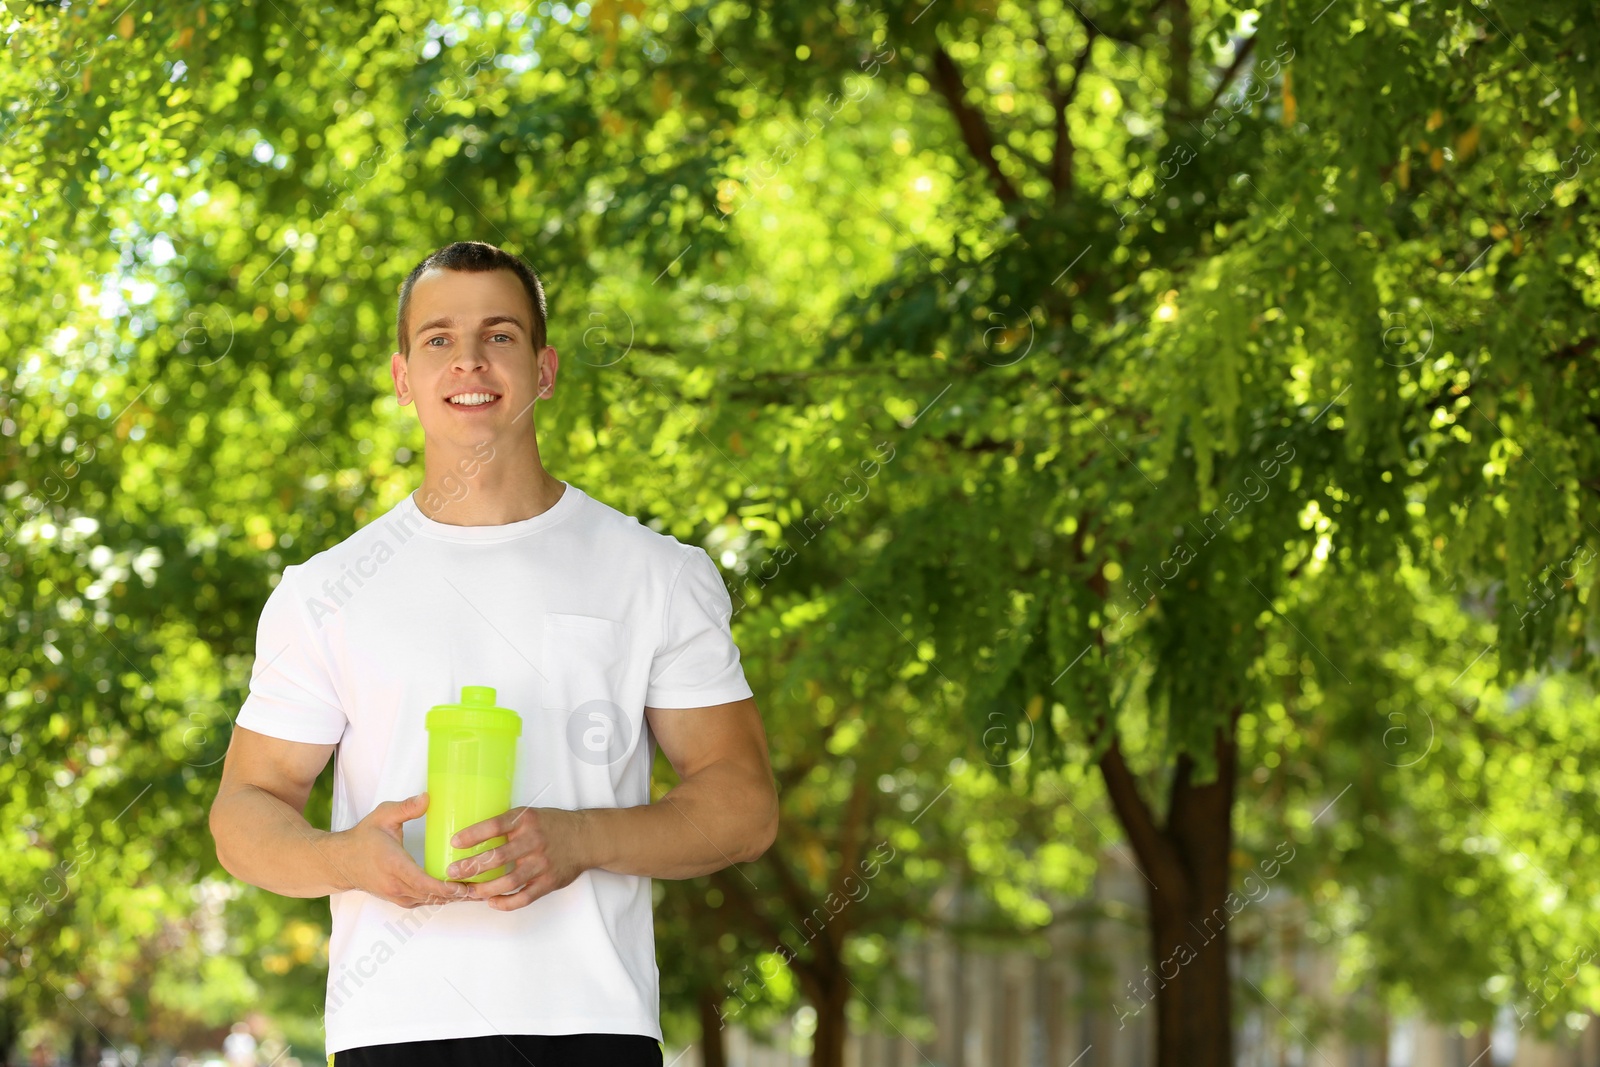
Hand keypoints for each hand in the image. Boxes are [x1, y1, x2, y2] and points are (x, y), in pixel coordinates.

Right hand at [330, 792, 473, 908]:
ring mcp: (395, 895)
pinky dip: (439, 899)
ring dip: (450, 899)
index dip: (445, 888)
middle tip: (482, 889)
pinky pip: (421, 902)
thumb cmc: (363, 837)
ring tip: (476, 893)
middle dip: (456, 895)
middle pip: (431, 896)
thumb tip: (428, 798)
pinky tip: (456, 894)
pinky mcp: (397, 898)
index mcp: (394, 865)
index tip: (465, 886)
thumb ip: (406, 808)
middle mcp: (395, 885)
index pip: (423, 883)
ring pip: (428, 901)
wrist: (340, 861)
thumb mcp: (383, 815)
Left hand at [448, 807, 592, 910]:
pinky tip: (492, 902)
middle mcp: (534, 841)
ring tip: (469, 891)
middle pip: (498, 856)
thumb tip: (473, 835)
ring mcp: (542, 863)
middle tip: (453, 872)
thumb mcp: (530, 815)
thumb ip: (508, 825)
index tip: (454, 842)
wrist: (585, 838)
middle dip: (472, 866)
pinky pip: (524, 897)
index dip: (473, 835)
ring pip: (509, 881)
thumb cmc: (552, 826)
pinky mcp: (549, 881)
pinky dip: (506, 902)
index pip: (495, 826)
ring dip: (485, 889)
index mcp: (526, 821)